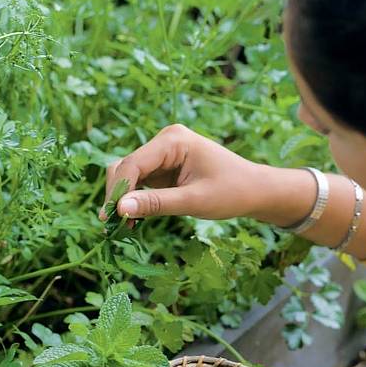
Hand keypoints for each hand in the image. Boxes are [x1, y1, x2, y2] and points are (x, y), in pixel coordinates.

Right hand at [98, 124, 268, 221]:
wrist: (255, 191)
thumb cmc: (232, 192)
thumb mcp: (194, 201)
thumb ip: (156, 204)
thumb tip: (119, 209)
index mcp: (173, 140)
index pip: (133, 164)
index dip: (118, 191)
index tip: (110, 218)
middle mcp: (165, 141)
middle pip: (125, 167)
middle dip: (117, 195)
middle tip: (112, 226)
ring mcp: (163, 154)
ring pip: (129, 175)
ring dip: (123, 199)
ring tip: (122, 227)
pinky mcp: (164, 167)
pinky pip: (140, 182)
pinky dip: (134, 200)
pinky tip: (133, 221)